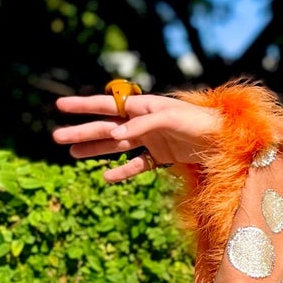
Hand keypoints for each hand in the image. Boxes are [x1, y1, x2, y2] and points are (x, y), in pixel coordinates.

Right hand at [51, 91, 221, 181]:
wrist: (227, 140)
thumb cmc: (200, 122)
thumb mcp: (170, 119)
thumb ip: (141, 126)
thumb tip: (114, 134)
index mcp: (144, 106)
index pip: (107, 105)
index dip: (82, 106)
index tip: (59, 105)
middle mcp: (144, 122)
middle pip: (105, 127)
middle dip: (81, 132)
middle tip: (56, 137)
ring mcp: (152, 139)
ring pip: (116, 145)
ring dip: (94, 149)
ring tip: (71, 154)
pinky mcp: (163, 156)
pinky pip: (137, 164)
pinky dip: (122, 171)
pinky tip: (106, 177)